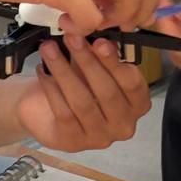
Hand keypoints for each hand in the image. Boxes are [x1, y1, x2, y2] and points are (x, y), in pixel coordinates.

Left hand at [15, 34, 150, 151]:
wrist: (46, 108)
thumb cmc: (79, 83)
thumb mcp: (94, 66)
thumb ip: (101, 56)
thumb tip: (99, 39)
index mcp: (137, 104)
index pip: (132, 84)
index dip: (115, 62)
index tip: (99, 42)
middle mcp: (123, 125)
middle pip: (107, 92)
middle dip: (87, 61)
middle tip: (71, 39)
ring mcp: (99, 138)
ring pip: (82, 102)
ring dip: (64, 71)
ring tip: (50, 49)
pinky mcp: (73, 142)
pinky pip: (63, 112)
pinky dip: (51, 88)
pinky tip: (43, 71)